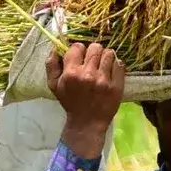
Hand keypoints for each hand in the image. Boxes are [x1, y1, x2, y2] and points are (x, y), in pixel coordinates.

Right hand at [48, 41, 125, 155]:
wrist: (87, 123)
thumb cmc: (70, 102)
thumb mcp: (54, 85)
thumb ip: (51, 65)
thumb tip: (56, 48)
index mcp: (71, 73)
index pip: (77, 47)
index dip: (79, 50)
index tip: (80, 57)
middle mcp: (88, 75)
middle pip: (95, 47)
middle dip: (93, 52)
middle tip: (93, 60)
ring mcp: (104, 80)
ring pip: (109, 53)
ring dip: (105, 57)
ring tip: (103, 65)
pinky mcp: (116, 86)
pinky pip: (119, 64)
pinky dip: (115, 65)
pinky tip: (110, 72)